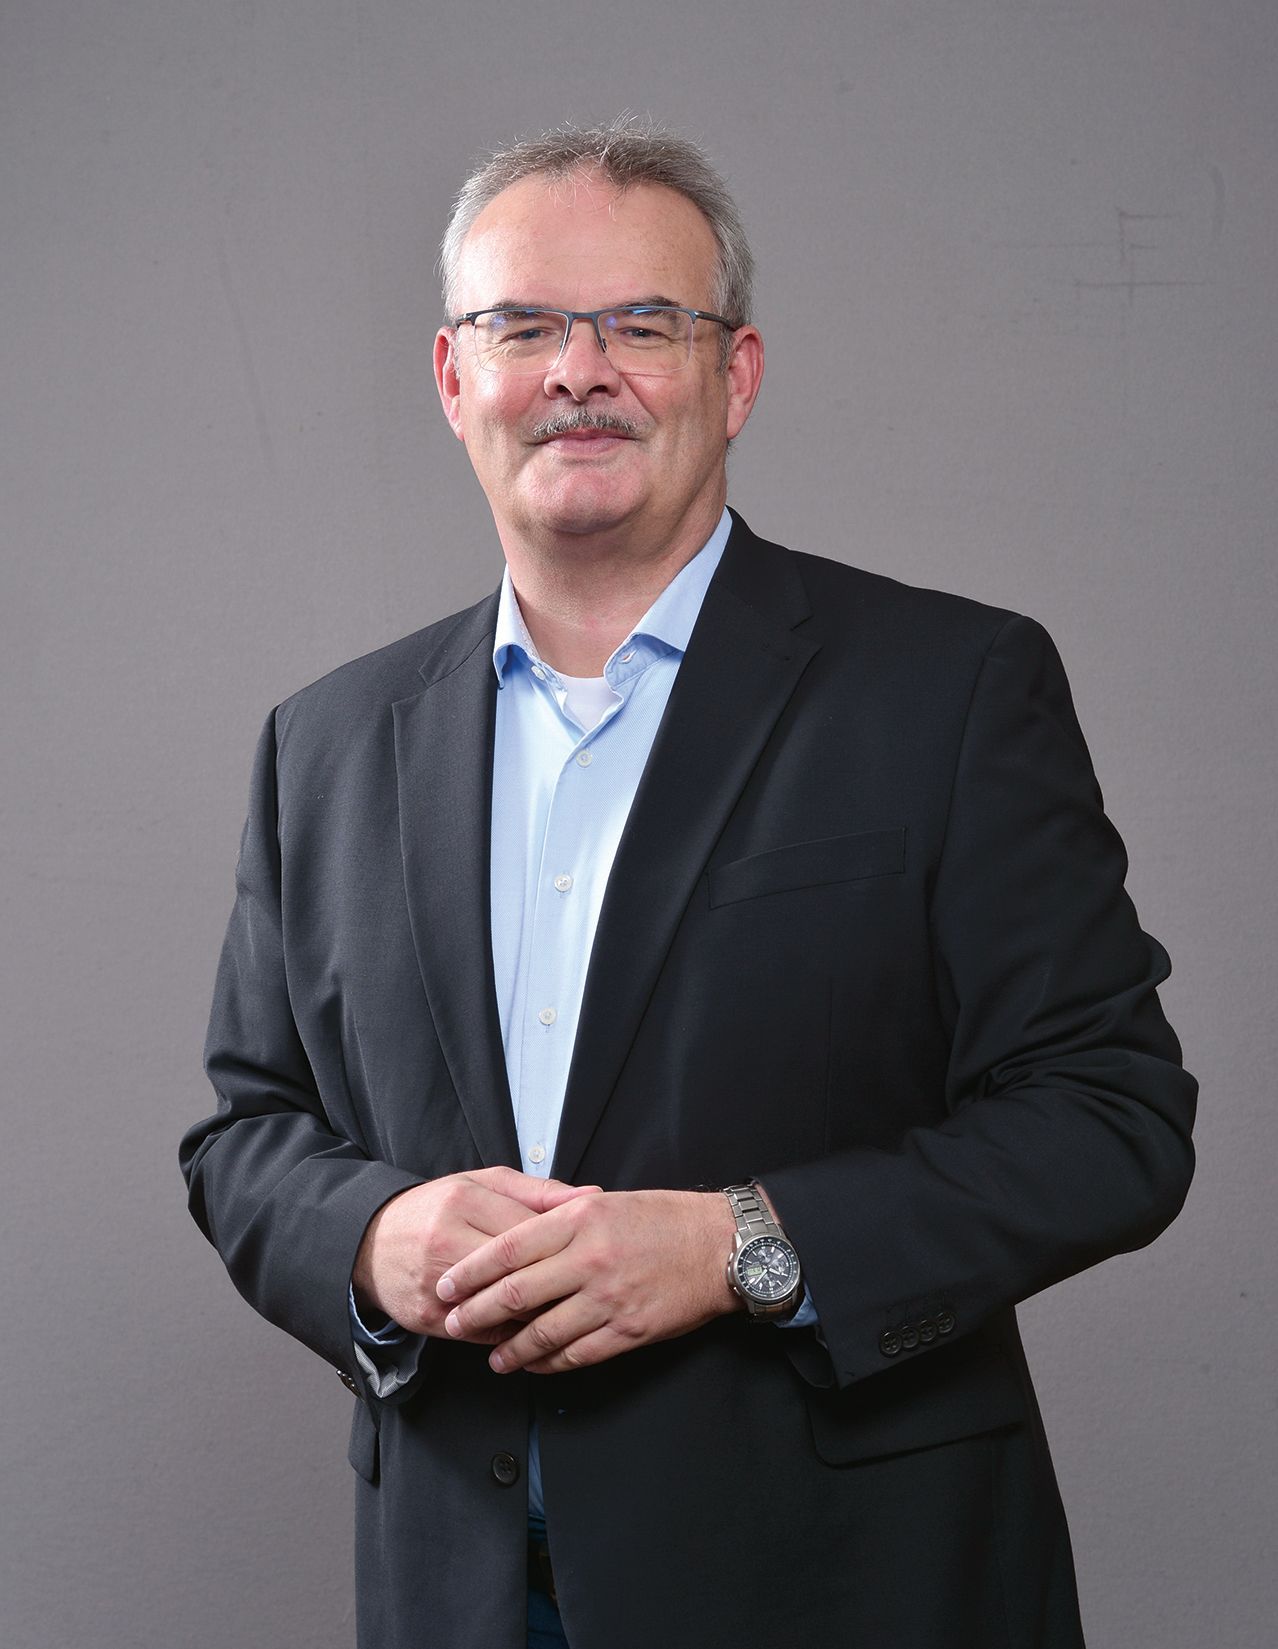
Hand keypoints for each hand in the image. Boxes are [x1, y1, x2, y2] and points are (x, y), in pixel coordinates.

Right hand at [351, 1166, 598, 1338]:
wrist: (370, 1242)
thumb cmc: (437, 1208)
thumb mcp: (482, 1184)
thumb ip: (537, 1191)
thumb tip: (590, 1195)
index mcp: (465, 1201)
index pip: (530, 1230)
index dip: (565, 1246)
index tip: (589, 1255)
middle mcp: (447, 1241)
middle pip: (518, 1272)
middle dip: (557, 1284)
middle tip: (586, 1290)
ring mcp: (435, 1283)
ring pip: (502, 1308)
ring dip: (537, 1314)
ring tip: (564, 1310)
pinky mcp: (427, 1317)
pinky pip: (481, 1333)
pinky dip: (509, 1333)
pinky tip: (529, 1328)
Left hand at [435, 1189, 740, 1373]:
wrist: (718, 1246)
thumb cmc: (663, 1219)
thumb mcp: (606, 1203)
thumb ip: (561, 1218)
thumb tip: (516, 1238)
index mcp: (579, 1221)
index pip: (508, 1249)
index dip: (471, 1272)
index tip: (447, 1286)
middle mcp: (589, 1259)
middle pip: (516, 1293)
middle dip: (476, 1313)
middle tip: (454, 1324)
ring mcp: (608, 1298)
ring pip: (542, 1332)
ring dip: (510, 1349)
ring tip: (492, 1357)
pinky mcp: (628, 1330)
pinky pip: (576, 1354)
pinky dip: (548, 1363)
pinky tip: (534, 1365)